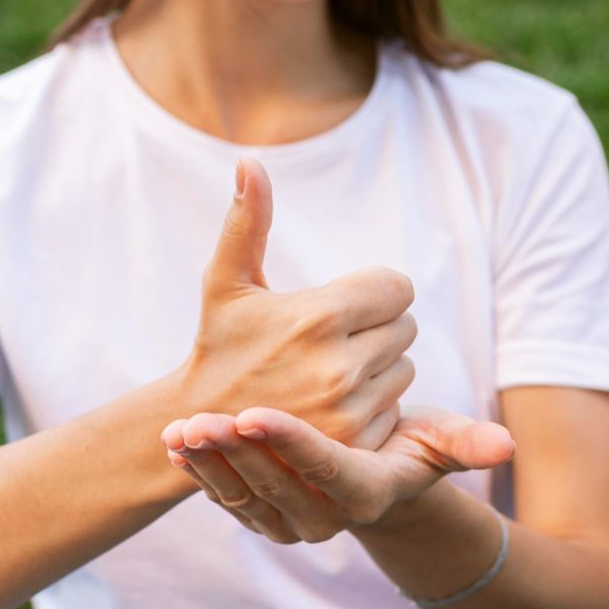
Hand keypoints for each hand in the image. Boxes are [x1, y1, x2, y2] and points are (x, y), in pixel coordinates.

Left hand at [161, 407, 515, 542]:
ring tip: (181, 428)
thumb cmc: (406, 447)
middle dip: (236, 452)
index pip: (327, 469)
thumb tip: (507, 448)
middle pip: (276, 483)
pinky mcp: (259, 518)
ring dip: (209, 465)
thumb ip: (467, 444)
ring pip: (243, 495)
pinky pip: (223, 499)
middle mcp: (326, 519)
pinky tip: (174, 443)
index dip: (292, 443)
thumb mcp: (437, 442)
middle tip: (202, 417)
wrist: (370, 474)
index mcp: (366, 494)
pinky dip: (197, 473)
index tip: (253, 412)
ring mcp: (289, 524)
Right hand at [176, 158, 416, 448]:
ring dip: (381, 365)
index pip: (397, 287)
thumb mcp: (227, 283)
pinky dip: (375, 403)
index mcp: (317, 317)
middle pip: (406, 326)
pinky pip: (396, 407)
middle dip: (378, 326)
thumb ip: (247, 221)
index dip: (376, 290)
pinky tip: (335, 403)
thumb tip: (250, 162)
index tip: (347, 301)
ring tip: (331, 371)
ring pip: (405, 368)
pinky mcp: (355, 446)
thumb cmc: (219, 344)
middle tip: (335, 338)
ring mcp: (348, 410)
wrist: (201, 429)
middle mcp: (339, 366)